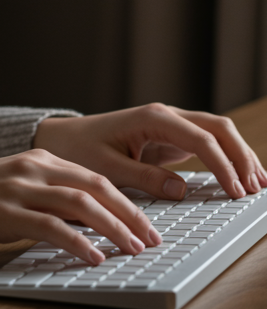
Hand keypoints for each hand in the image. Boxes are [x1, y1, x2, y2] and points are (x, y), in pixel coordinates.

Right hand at [0, 150, 160, 264]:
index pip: (95, 176)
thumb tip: (85, 226)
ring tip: (135, 249)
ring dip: (115, 228)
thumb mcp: (12, 190)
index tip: (149, 222)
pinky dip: (79, 242)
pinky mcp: (4, 213)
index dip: (128, 200)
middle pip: (97, 186)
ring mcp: (19, 189)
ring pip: (81, 203)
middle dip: (131, 213)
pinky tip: (95, 258)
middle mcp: (32, 168)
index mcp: (37, 159)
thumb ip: (46, 200)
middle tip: (154, 238)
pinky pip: (51, 227)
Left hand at [33, 103, 266, 199]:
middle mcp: (166, 116)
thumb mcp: (107, 168)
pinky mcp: (169, 138)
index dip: (224, 166)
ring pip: (217, 132)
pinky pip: (206, 143)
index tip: (236, 192)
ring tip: (259, 183)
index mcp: (152, 118)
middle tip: (256, 188)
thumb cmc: (79, 151)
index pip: (202, 140)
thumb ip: (144, 178)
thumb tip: (181, 190)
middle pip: (218, 128)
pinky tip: (239, 175)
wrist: (61, 140)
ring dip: (239, 155)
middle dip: (241, 156)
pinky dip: (226, 157)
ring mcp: (170, 125)